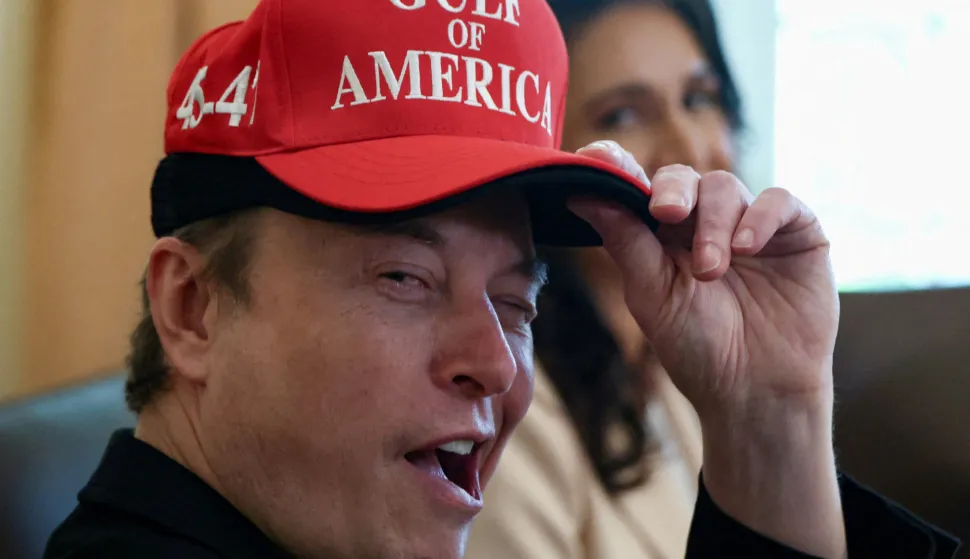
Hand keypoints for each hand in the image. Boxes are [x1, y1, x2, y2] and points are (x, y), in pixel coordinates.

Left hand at [569, 141, 838, 416]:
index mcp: (660, 235)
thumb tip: (581, 193)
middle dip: (671, 192)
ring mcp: (749, 223)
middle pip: (681, 179)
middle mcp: (702, 222)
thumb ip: (626, 242)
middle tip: (666, 216)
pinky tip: (748, 247)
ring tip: (711, 270)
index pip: (636, 187)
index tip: (594, 156)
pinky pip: (778, 200)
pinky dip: (760, 216)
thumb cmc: (699, 348)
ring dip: (715, 225)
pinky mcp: (795, 231)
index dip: (616, 165)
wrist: (758, 391)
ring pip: (725, 187)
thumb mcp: (654, 296)